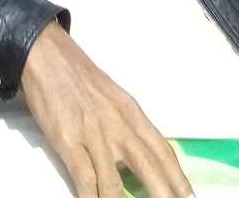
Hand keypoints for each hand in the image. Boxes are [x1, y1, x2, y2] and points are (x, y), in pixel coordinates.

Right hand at [20, 21, 193, 197]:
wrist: (48, 55)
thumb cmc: (80, 77)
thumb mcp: (113, 97)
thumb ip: (127, 125)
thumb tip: (142, 156)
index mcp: (131, 112)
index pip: (161, 149)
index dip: (177, 177)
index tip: (190, 197)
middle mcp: (117, 125)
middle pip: (148, 167)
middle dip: (163, 194)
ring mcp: (93, 135)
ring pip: (114, 183)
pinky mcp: (68, 142)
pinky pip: (85, 180)